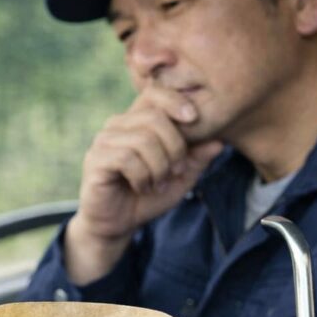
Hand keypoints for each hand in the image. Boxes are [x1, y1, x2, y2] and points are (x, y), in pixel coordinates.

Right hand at [64, 84, 223, 284]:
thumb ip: (197, 159)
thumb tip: (219, 141)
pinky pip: (127, 158)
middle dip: (175, 148)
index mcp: (136, 121)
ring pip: (144, 139)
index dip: (175, 101)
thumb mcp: (180, 178)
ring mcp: (103, 141)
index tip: (193, 119)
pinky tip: (142, 188)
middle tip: (176, 171)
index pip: (154, 93)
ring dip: (159, 167)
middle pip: (155, 117)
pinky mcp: (96, 160)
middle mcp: (117, 125)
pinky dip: (143, 177)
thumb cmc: (147, 197)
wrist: (118, 224)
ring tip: (158, 184)